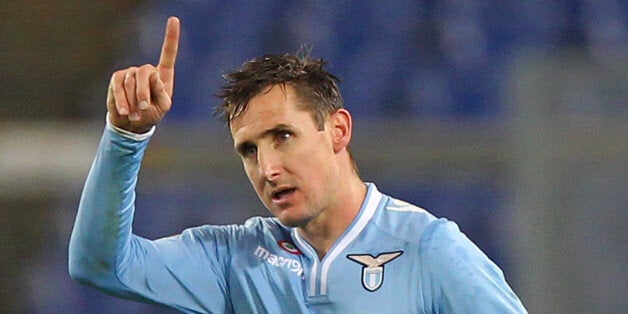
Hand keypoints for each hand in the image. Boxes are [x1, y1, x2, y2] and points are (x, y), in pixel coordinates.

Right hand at [106, 17, 179, 132]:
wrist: (132, 123)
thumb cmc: (151, 114)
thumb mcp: (162, 107)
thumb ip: (162, 92)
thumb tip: (154, 75)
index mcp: (163, 75)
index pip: (168, 53)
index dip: (171, 36)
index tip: (174, 19)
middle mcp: (147, 71)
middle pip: (145, 72)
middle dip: (143, 92)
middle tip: (144, 108)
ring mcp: (131, 73)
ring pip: (131, 81)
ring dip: (133, 100)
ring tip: (135, 115)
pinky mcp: (117, 79)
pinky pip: (118, 86)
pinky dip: (121, 100)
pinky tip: (124, 111)